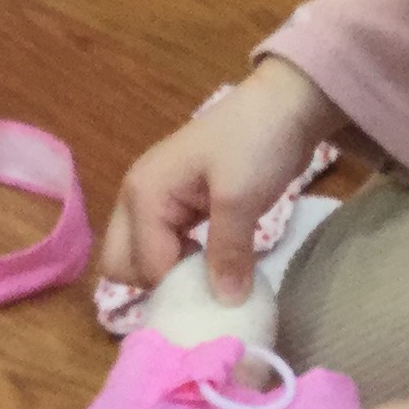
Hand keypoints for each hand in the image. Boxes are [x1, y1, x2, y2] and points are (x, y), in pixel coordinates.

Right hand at [102, 59, 343, 300]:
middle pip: (122, 264)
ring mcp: (156, 201)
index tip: (218, 290)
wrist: (285, 104)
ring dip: (170, 274)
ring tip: (211, 275)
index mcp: (143, 194)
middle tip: (202, 284)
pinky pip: (165, 246)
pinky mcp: (179, 205)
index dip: (178, 285)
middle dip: (157, 283)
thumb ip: (227, 253)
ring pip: (141, 258)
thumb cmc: (257, 142)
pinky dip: (182, 261)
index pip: (143, 265)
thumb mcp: (241, 198)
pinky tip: (213, 262)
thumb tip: (226, 304)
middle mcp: (137, 198)